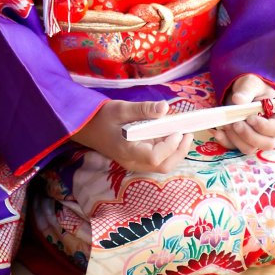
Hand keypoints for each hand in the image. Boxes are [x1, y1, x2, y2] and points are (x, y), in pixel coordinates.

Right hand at [72, 99, 193, 173]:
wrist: (86, 127)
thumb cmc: (102, 117)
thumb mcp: (121, 108)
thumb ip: (144, 110)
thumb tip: (165, 108)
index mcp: (127, 151)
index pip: (154, 157)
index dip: (169, 146)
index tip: (177, 130)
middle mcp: (133, 161)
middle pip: (162, 166)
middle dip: (179, 152)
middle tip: (188, 133)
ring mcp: (135, 162)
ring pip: (161, 165)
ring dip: (176, 152)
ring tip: (184, 134)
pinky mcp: (137, 159)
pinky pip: (157, 160)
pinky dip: (169, 151)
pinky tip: (172, 136)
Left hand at [212, 74, 274, 154]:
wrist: (243, 93)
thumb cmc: (253, 88)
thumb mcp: (251, 84)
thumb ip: (246, 91)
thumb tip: (238, 101)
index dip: (265, 127)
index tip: (250, 118)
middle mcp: (270, 133)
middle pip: (266, 144)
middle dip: (249, 135)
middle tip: (236, 123)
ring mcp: (256, 139)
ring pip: (249, 148)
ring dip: (236, 138)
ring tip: (226, 123)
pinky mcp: (241, 141)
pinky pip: (234, 147)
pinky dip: (225, 141)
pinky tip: (217, 132)